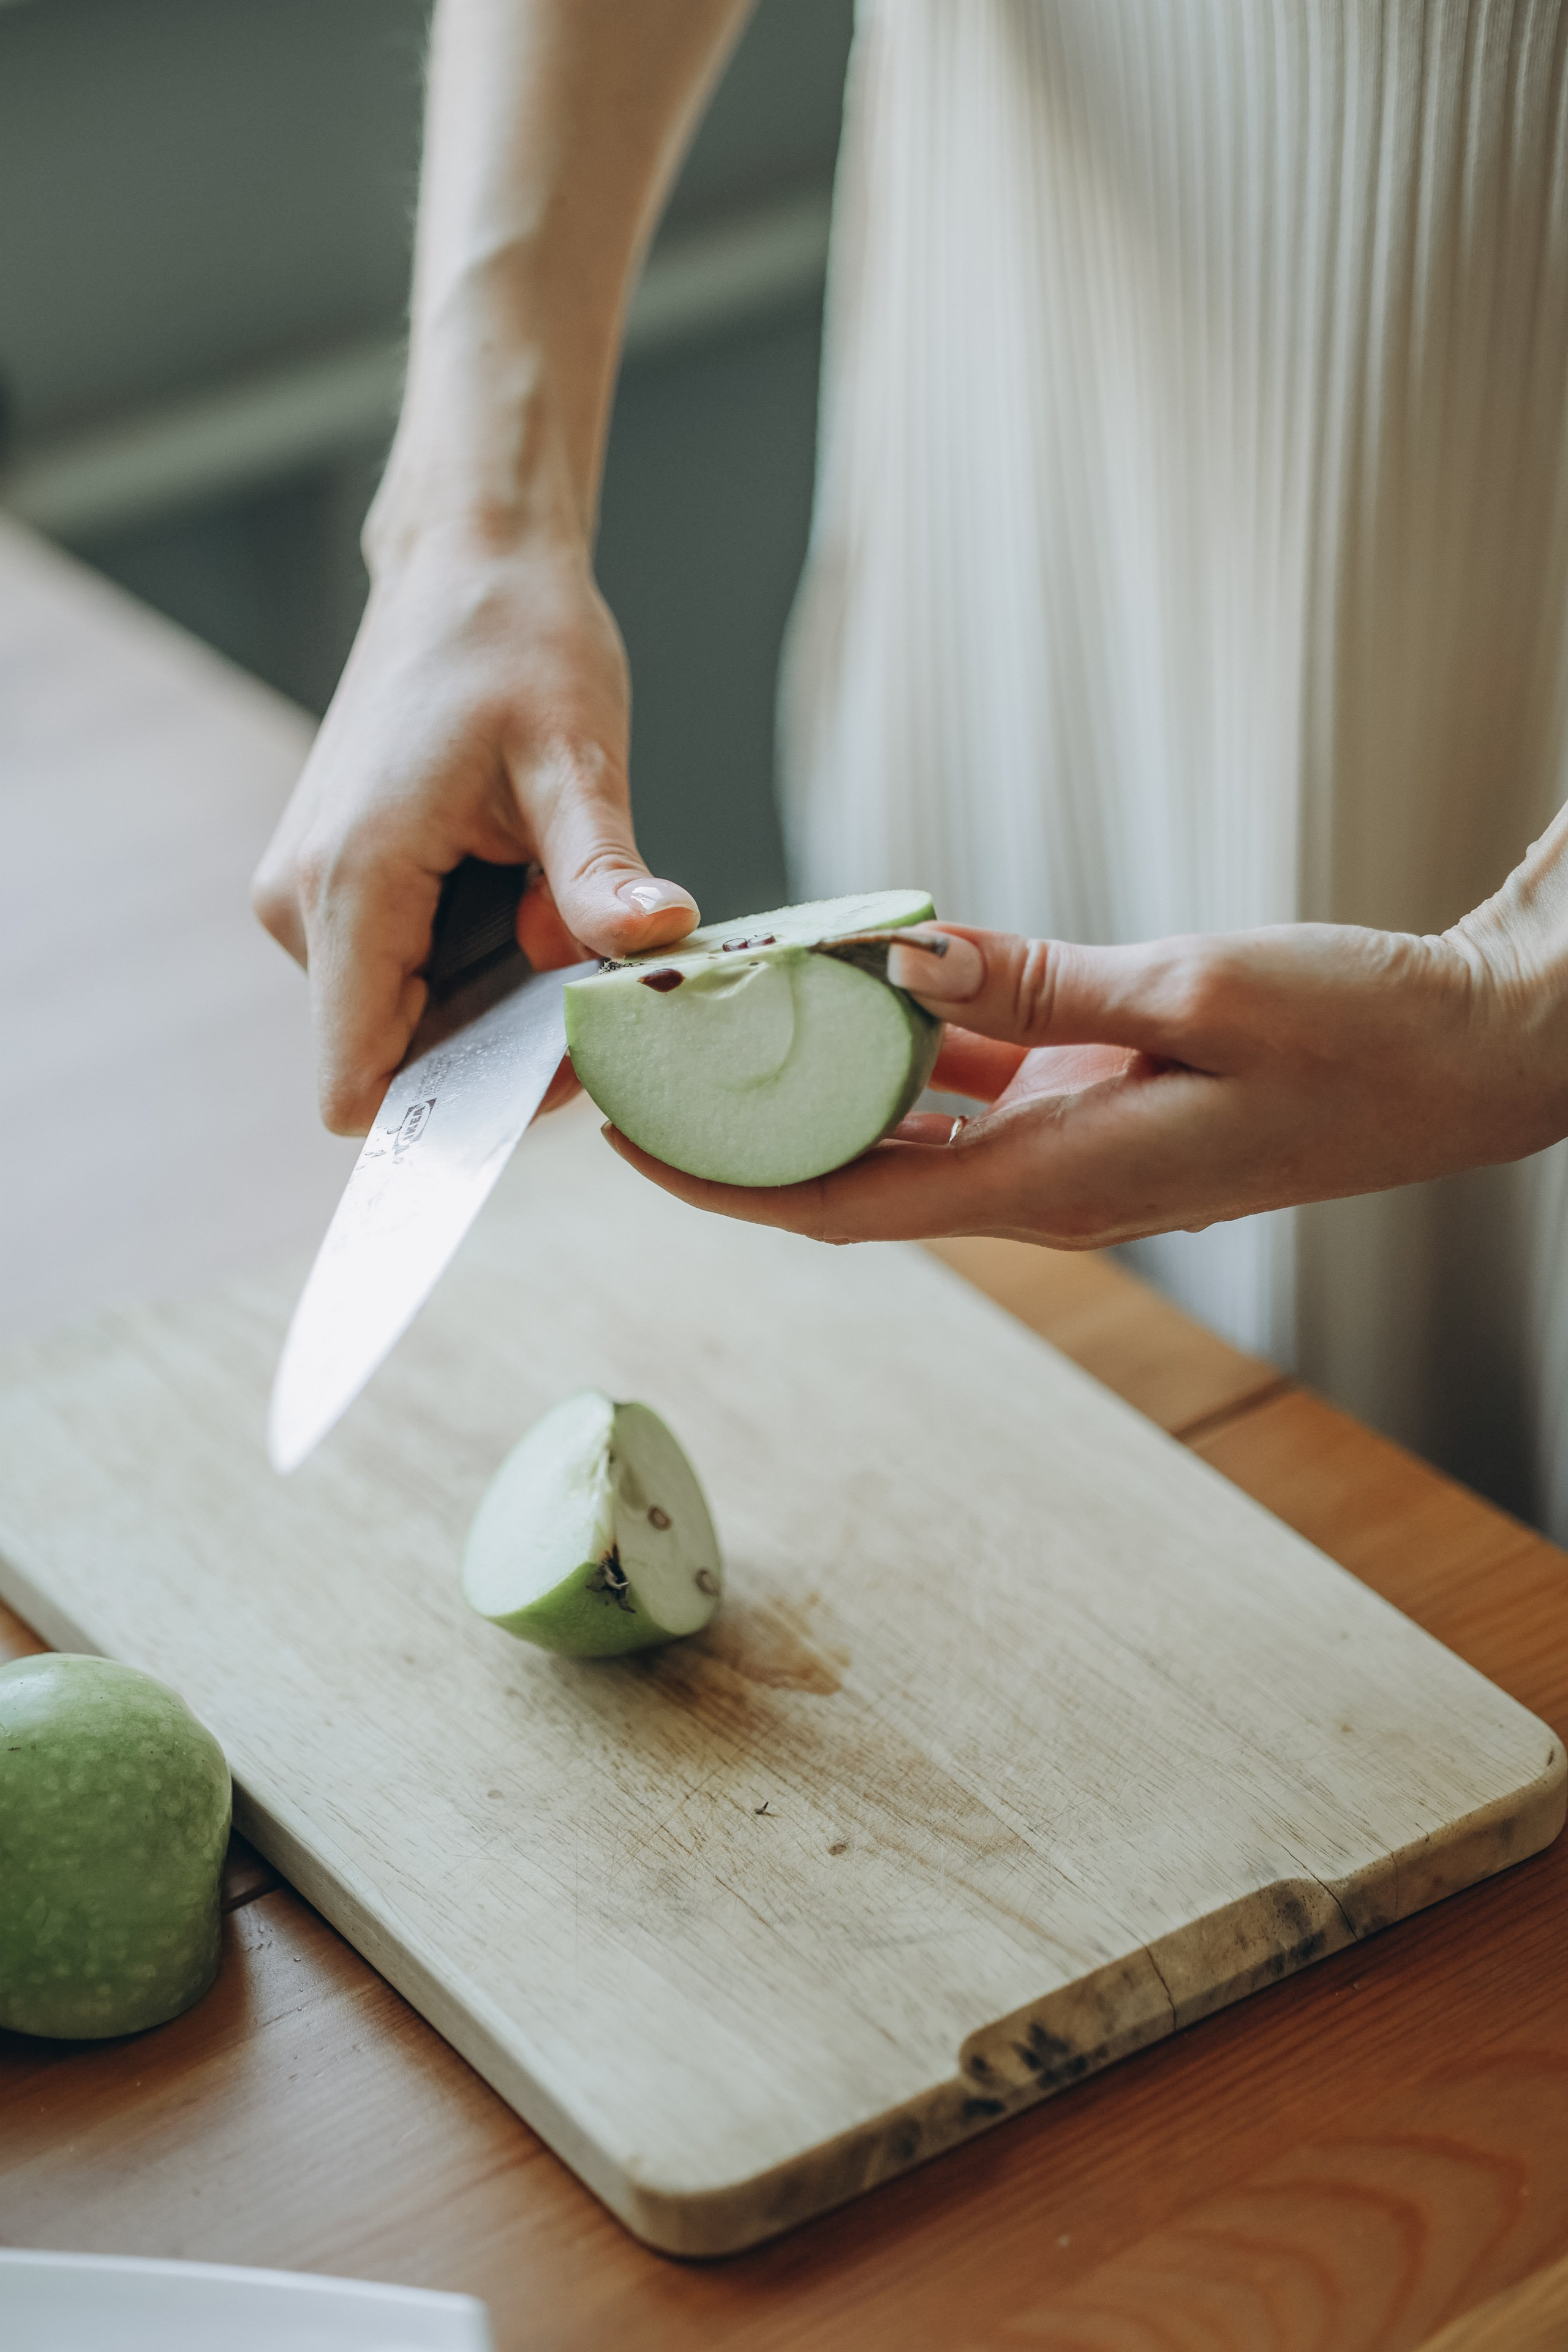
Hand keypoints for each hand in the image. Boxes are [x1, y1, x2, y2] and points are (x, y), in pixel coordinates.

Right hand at [252, 527, 696, 1131]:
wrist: (469, 565)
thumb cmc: (518, 644)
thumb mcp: (577, 758)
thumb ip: (600, 872)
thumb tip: (661, 941)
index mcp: (349, 883)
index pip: (357, 1085)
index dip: (451, 1114)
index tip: (551, 1076)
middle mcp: (301, 904)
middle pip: (397, 1059)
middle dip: (499, 1045)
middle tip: (589, 970)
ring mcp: (309, 895)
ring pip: (408, 1020)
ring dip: (495, 996)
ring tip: (553, 903)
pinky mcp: (336, 884)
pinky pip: (408, 971)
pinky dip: (477, 959)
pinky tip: (522, 887)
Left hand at [603, 888, 1567, 1246]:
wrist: (1465, 1056)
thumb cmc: (1361, 1033)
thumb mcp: (1199, 988)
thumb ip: (1043, 980)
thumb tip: (898, 958)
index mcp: (1063, 1184)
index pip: (846, 1205)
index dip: (723, 1183)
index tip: (624, 1141)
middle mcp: (1049, 1187)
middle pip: (849, 1176)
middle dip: (736, 1132)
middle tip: (641, 1060)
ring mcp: (1069, 1150)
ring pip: (901, 1128)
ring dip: (810, 1083)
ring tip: (716, 1018)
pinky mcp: (1094, 1104)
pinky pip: (968, 1086)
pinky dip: (902, 1043)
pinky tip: (851, 983)